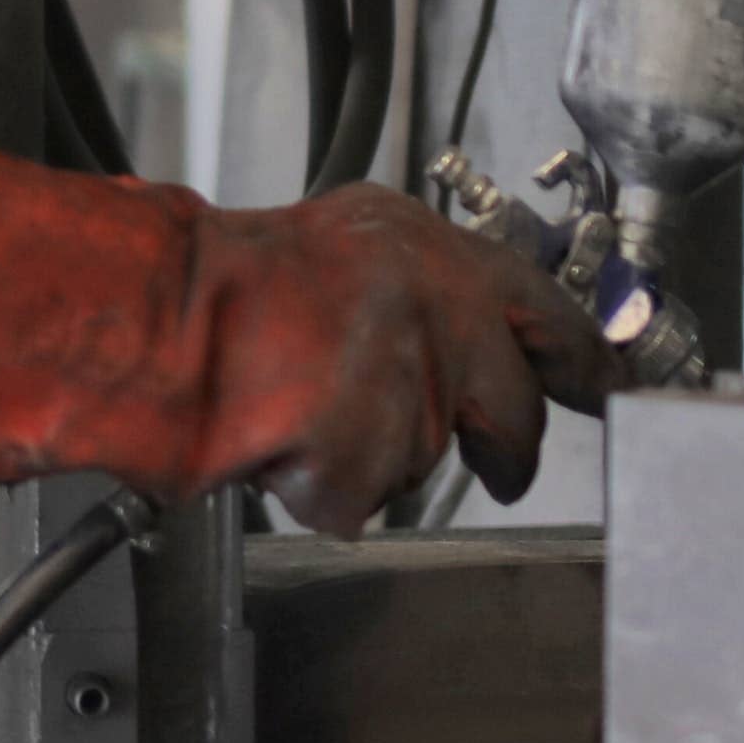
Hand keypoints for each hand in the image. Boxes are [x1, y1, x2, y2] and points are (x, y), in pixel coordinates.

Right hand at [0, 144, 611, 533]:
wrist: (134, 318)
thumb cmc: (200, 284)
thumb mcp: (324, 249)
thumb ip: (404, 289)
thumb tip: (470, 342)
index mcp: (419, 243)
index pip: (547, 309)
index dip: (585, 360)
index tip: (609, 388)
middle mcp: (431, 300)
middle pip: (512, 407)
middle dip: (503, 445)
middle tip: (496, 464)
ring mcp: (405, 378)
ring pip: (429, 458)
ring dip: (376, 457)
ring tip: (295, 417)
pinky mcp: (367, 448)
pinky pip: (363, 499)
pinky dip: (320, 490)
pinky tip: (275, 447)